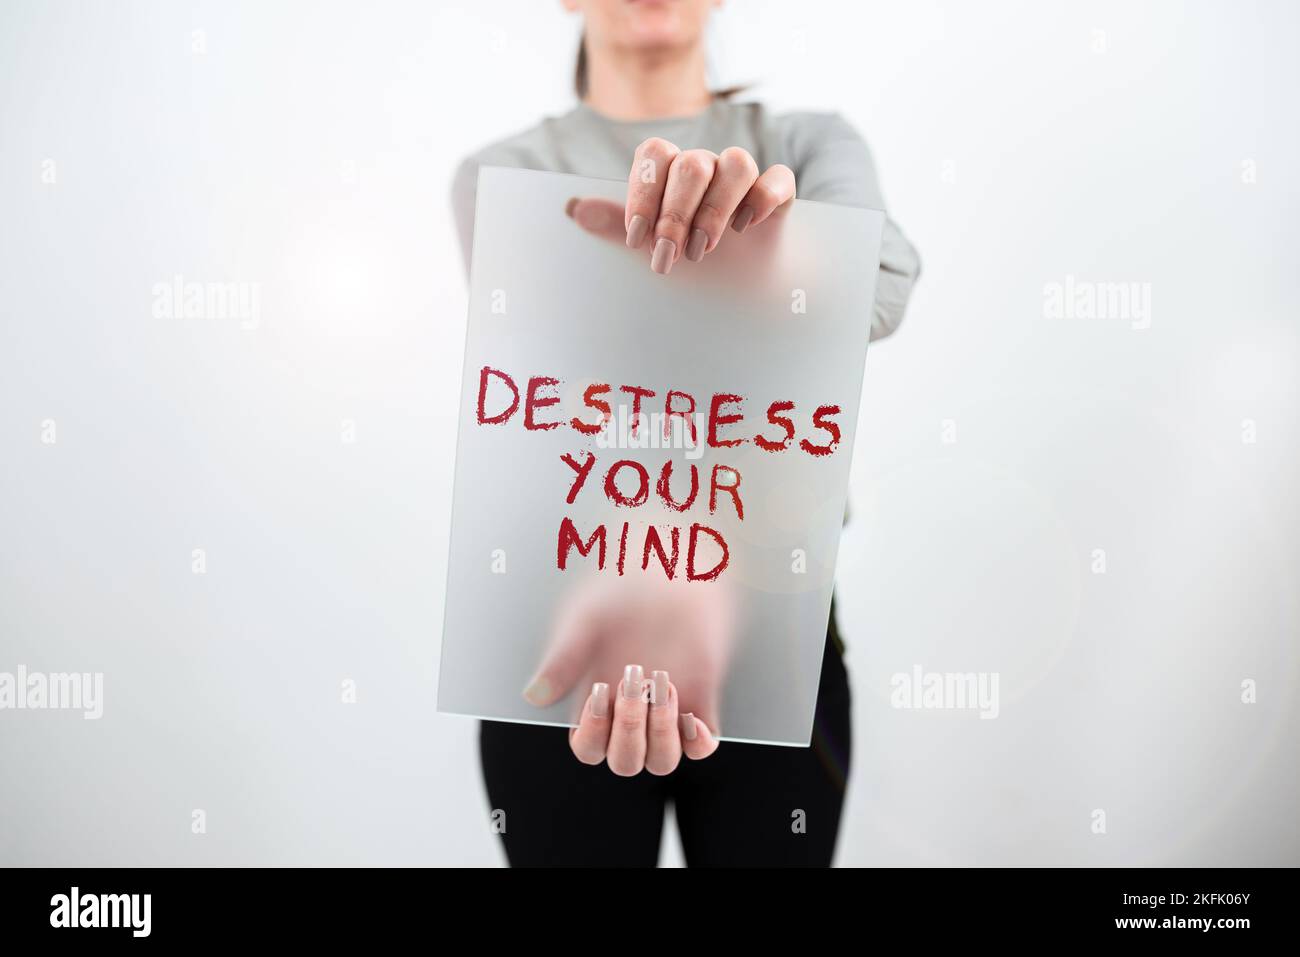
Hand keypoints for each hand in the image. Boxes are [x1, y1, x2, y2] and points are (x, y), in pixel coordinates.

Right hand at [523, 575, 733, 774]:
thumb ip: (562, 658)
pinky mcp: (702, 696)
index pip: (587, 748)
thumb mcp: (585, 618)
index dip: (591, 735)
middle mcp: (630, 710)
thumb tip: (533, 696)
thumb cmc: (622, 587)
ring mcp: (666, 707)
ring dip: (662, 736)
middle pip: (624, 761)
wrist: (671, 561)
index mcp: (596, 698)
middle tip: (633, 681)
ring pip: (662, 760)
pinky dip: (700, 742)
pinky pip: (702, 743)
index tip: (597, 691)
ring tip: (665, 688)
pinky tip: (693, 719)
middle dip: (628, 732)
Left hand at [566, 138, 795, 274]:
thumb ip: (619, 226)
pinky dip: (763, 198)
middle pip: (692, 163)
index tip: (638, 240)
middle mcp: (709, 169)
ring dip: (716, 208)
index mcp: (673, 173)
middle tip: (669, 256)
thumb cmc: (696, 268)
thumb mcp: (653, 248)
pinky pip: (778, 178)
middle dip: (677, 213)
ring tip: (704, 250)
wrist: (745, 299)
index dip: (643, 194)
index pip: (655, 155)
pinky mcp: (780, 198)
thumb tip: (574, 208)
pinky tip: (747, 228)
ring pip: (737, 162)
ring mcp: (746, 182)